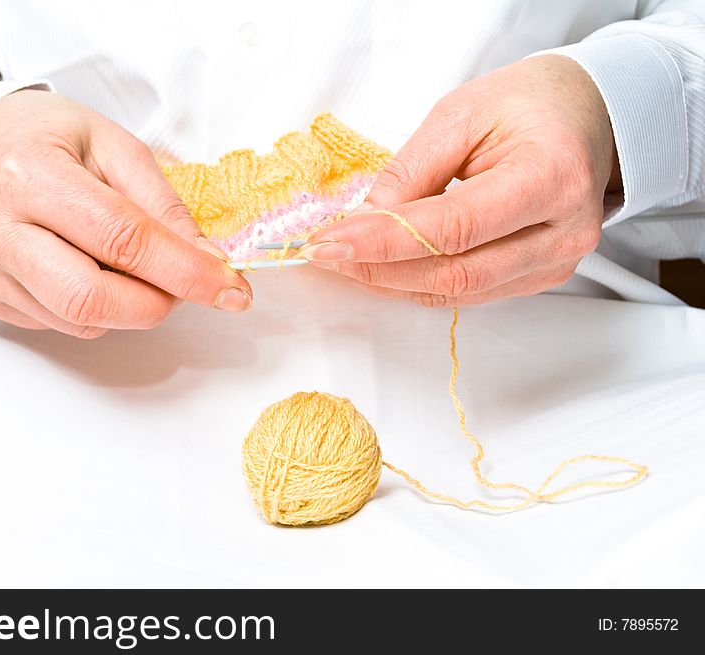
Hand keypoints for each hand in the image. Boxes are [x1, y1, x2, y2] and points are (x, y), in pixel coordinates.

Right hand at [0, 89, 251, 337]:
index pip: (123, 239)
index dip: (186, 271)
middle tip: (179, 284)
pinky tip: (83, 267)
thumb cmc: (48, 138)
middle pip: (91, 298)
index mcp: (30, 173)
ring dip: (126, 306)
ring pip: (78, 321)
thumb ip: (162, 204)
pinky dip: (91, 308)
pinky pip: (56, 323)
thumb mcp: (114, 145)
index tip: (231, 289)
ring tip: (124, 262)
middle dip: (155, 303)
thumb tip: (207, 262)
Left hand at [303, 55, 620, 305]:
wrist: (584, 117)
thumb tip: (367, 220)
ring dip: (393, 280)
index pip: (453, 227)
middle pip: (455, 273)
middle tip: (328, 252)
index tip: (330, 243)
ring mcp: (556, 262)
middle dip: (379, 267)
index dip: (384, 242)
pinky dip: (420, 281)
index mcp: (552, 175)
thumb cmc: (529, 104)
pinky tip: (386, 264)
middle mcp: (563, 231)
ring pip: (458, 293)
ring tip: (348, 257)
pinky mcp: (541, 277)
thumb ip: (412, 171)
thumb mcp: (461, 113)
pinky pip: (469, 293)